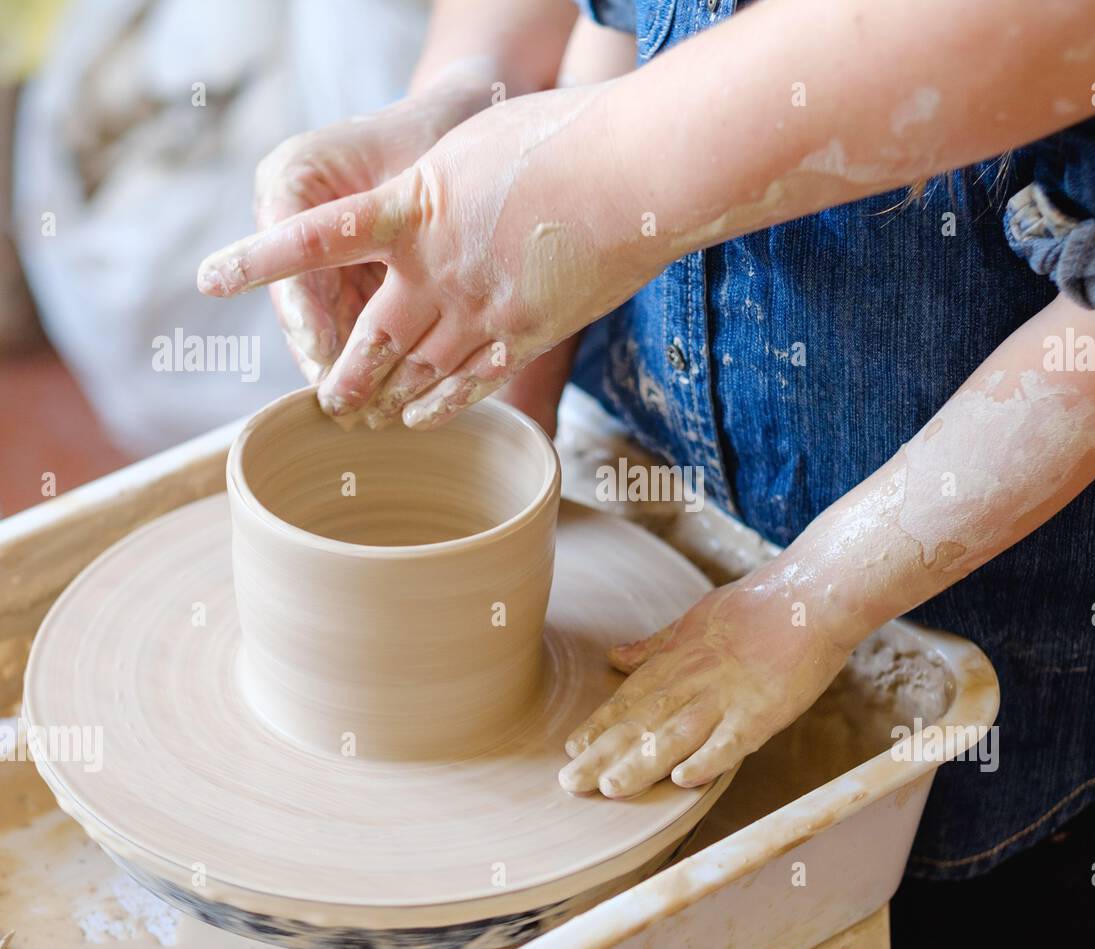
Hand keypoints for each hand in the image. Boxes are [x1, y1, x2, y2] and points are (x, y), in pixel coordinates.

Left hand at [199, 81, 658, 428]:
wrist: (636, 169)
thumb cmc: (560, 137)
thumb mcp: (472, 144)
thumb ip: (430, 188)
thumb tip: (410, 214)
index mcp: (414, 208)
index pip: (318, 238)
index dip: (263, 260)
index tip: (212, 277)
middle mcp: (437, 269)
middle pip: (371, 336)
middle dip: (342, 371)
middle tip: (324, 397)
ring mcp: (483, 308)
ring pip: (417, 369)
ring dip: (384, 397)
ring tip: (362, 419)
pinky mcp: (528, 332)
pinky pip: (471, 382)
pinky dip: (439, 405)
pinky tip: (419, 418)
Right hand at [247, 62, 496, 383]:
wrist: (455, 127)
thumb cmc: (439, 137)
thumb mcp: (417, 173)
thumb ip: (399, 221)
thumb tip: (388, 293)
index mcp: (292, 180)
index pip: (289, 253)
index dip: (304, 310)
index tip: (318, 352)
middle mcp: (290, 219)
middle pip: (299, 300)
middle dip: (322, 353)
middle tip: (338, 402)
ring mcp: (315, 252)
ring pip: (324, 323)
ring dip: (344, 368)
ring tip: (363, 413)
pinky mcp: (345, 277)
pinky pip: (352, 325)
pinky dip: (373, 359)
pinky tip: (392, 397)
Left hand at [558, 564, 856, 797]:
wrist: (809, 596)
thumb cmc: (755, 607)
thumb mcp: (694, 620)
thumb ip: (654, 646)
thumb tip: (614, 657)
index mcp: (677, 660)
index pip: (630, 699)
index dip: (600, 726)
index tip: (571, 750)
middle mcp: (694, 680)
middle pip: (643, 723)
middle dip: (605, 755)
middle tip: (570, 783)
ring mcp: (727, 697)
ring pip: (676, 735)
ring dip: (642, 763)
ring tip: (610, 788)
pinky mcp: (762, 710)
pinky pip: (731, 740)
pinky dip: (707, 759)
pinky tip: (683, 780)